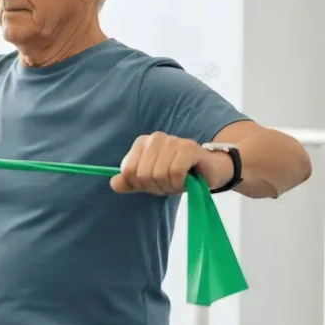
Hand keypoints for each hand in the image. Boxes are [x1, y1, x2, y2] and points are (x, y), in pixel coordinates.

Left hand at [110, 132, 233, 194]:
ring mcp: (173, 141)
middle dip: (156, 187)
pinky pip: (175, 172)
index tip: (154, 184)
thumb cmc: (177, 175)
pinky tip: (187, 180)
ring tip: (179, 182)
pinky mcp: (189, 148)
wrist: (210, 171)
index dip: (141, 185)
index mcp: (142, 143)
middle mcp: (155, 138)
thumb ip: (130, 182)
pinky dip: (180, 183)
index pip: (128, 171)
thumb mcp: (149, 181)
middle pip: (143, 174)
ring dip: (170, 186)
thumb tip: (114, 184)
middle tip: (170, 184)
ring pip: (158, 174)